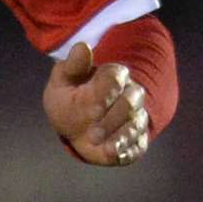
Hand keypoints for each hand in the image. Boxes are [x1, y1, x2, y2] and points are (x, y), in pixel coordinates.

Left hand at [42, 42, 149, 165]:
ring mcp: (134, 117)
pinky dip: (128, 150)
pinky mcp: (136, 138)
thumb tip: (83, 46)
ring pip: (137, 124)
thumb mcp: (63, 79)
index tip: (92, 108)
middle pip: (130, 103)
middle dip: (113, 118)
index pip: (116, 77)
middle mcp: (129, 95)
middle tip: (92, 132)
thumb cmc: (68, 97)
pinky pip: (139, 145)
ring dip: (121, 136)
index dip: (106, 92)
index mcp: (112, 76)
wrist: (72, 122)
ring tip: (105, 147)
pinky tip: (115, 154)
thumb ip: (74, 65)